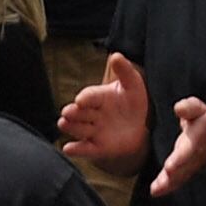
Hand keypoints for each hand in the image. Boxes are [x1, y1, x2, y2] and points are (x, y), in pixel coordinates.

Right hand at [58, 47, 151, 168]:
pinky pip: (86, 149)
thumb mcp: (132, 83)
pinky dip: (77, 150)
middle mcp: (93, 114)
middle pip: (80, 113)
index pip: (90, 96)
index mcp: (99, 96)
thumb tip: (116, 55)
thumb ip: (124, 70)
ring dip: (71, 127)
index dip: (85, 98)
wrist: (142, 125)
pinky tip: (68, 148)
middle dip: (72, 112)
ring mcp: (94, 131)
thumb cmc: (133, 100)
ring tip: (63, 124)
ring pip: (80, 129)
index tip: (80, 100)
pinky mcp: (98, 147)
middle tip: (66, 113)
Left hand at [155, 93, 205, 194]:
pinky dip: (166, 188)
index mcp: (196, 140)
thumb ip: (189, 108)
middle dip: (174, 173)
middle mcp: (192, 157)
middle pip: (183, 167)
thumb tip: (178, 108)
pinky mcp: (183, 172)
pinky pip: (176, 182)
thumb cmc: (204, 122)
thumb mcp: (199, 109)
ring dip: (168, 184)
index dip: (179, 159)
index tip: (169, 166)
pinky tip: (154, 192)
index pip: (188, 151)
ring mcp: (188, 167)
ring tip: (155, 189)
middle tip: (165, 176)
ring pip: (179, 177)